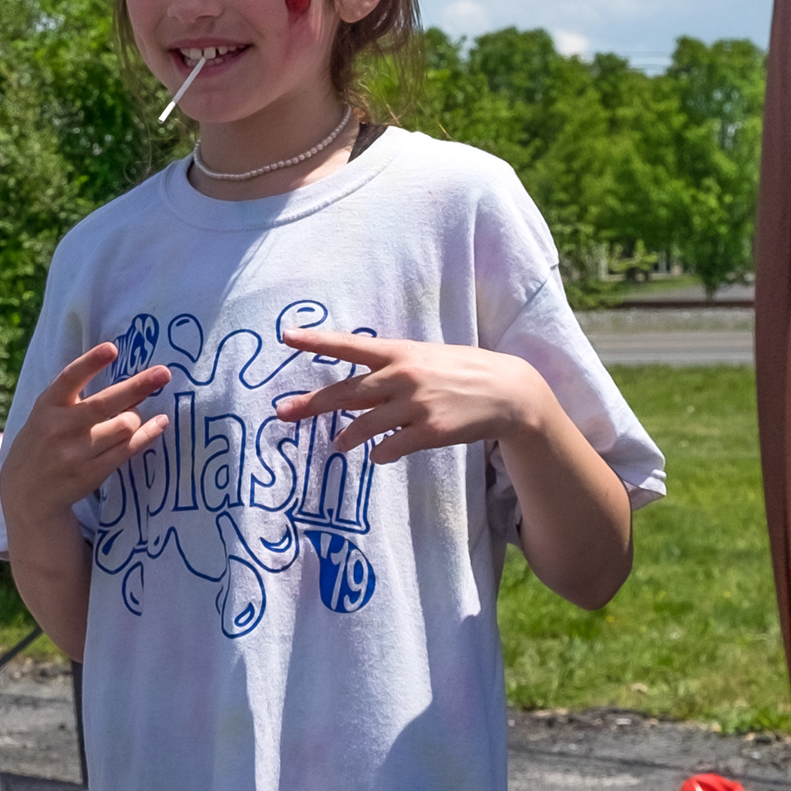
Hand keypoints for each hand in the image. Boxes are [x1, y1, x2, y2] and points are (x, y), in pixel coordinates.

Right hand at [1, 342, 171, 527]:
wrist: (26, 493)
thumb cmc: (42, 443)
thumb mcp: (45, 414)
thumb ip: (72, 397)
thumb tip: (126, 381)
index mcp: (47, 406)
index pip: (69, 379)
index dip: (90, 362)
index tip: (112, 348)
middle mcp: (60, 427)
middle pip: (105, 403)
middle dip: (138, 386)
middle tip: (164, 373)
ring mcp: (76, 452)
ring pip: (123, 425)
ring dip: (136, 416)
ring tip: (134, 415)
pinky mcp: (91, 473)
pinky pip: (128, 449)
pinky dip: (148, 434)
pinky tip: (160, 423)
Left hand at [273, 329, 555, 461]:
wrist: (507, 392)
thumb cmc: (461, 371)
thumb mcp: (425, 358)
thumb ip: (390, 370)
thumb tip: (355, 391)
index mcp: (400, 353)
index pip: (350, 345)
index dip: (317, 341)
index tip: (286, 336)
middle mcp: (403, 377)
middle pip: (346, 393)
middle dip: (311, 404)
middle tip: (283, 412)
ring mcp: (416, 405)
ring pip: (363, 426)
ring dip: (346, 437)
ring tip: (338, 444)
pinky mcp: (430, 432)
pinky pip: (390, 449)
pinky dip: (380, 453)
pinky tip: (380, 454)